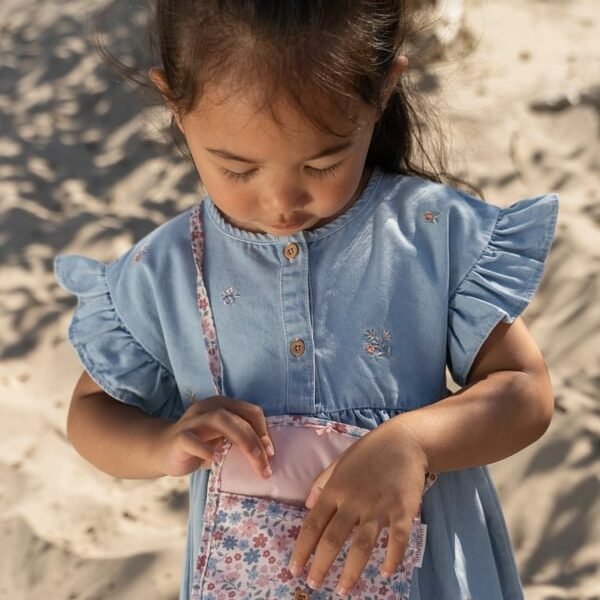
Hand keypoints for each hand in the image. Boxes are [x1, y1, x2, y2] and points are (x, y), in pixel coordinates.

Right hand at [154, 396, 273, 478]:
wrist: (162, 451)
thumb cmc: (199, 446)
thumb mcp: (223, 440)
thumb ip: (240, 440)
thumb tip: (267, 454)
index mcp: (223, 405)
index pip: (251, 411)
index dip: (264, 430)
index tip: (270, 453)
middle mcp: (209, 407)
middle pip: (239, 417)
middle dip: (256, 441)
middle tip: (266, 465)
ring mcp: (193, 420)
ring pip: (220, 420)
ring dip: (241, 441)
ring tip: (252, 461)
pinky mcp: (179, 436)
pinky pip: (193, 440)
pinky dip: (206, 449)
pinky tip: (215, 460)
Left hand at [288, 418, 428, 595]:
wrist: (405, 441)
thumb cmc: (369, 451)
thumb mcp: (340, 462)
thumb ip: (322, 483)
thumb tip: (306, 505)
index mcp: (336, 489)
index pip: (313, 523)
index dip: (302, 548)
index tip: (294, 568)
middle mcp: (354, 501)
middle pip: (333, 540)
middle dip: (321, 565)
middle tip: (313, 584)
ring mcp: (378, 507)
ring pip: (361, 546)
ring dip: (351, 572)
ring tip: (342, 589)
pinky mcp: (402, 511)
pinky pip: (396, 541)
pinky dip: (391, 559)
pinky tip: (386, 572)